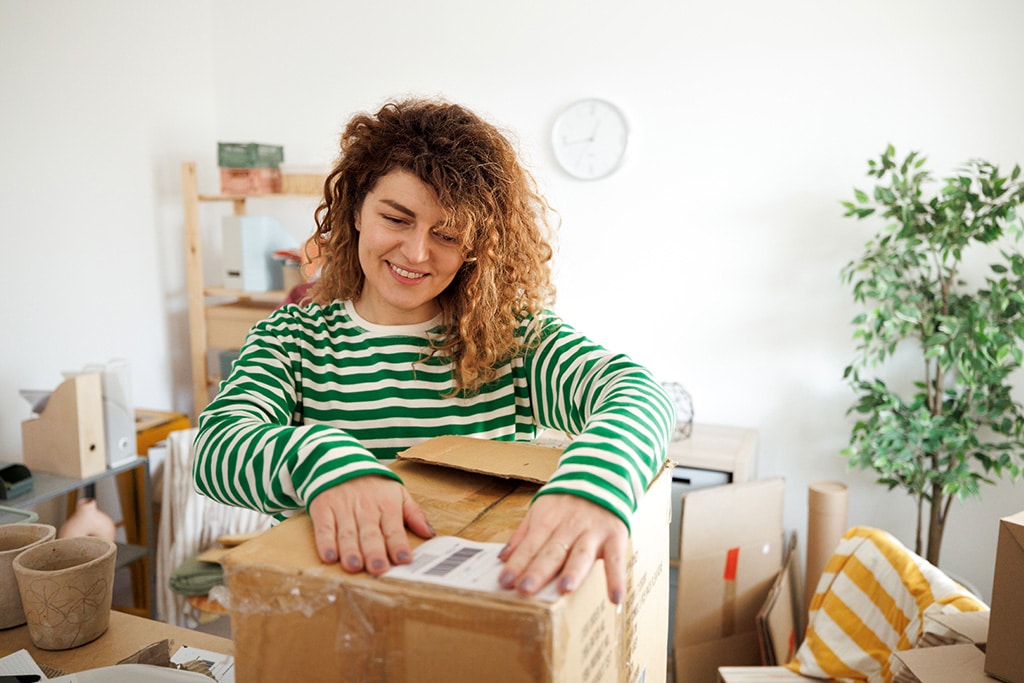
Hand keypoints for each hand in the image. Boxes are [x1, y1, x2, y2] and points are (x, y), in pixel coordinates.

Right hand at [308, 475, 433, 575]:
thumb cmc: (373, 484)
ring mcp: (343, 509)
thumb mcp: (398, 492)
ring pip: (347, 533)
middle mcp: (366, 509)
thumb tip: (429, 533)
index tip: (404, 560)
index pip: (394, 528)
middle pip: (370, 534)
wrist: (340, 461)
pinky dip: (325, 542)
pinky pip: (323, 527)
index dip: (399, 544)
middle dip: (374, 552)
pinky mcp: (323, 508)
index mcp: (387, 505)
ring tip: (354, 566)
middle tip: (378, 569)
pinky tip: (329, 556)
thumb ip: (414, 513)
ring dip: (350, 551)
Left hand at [497, 493, 627, 603]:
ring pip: (581, 553)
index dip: (517, 563)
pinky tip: (615, 597)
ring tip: (564, 588)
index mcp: (548, 520)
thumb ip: (523, 534)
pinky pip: (616, 559)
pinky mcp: (615, 536)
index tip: (504, 582)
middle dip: (538, 571)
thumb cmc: (567, 501)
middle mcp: (570, 527)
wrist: (602, 475)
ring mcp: (593, 532)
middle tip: (525, 589)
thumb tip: (503, 557)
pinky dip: (616, 578)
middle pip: (552, 551)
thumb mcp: (541, 509)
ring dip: (573, 571)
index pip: (530, 545)